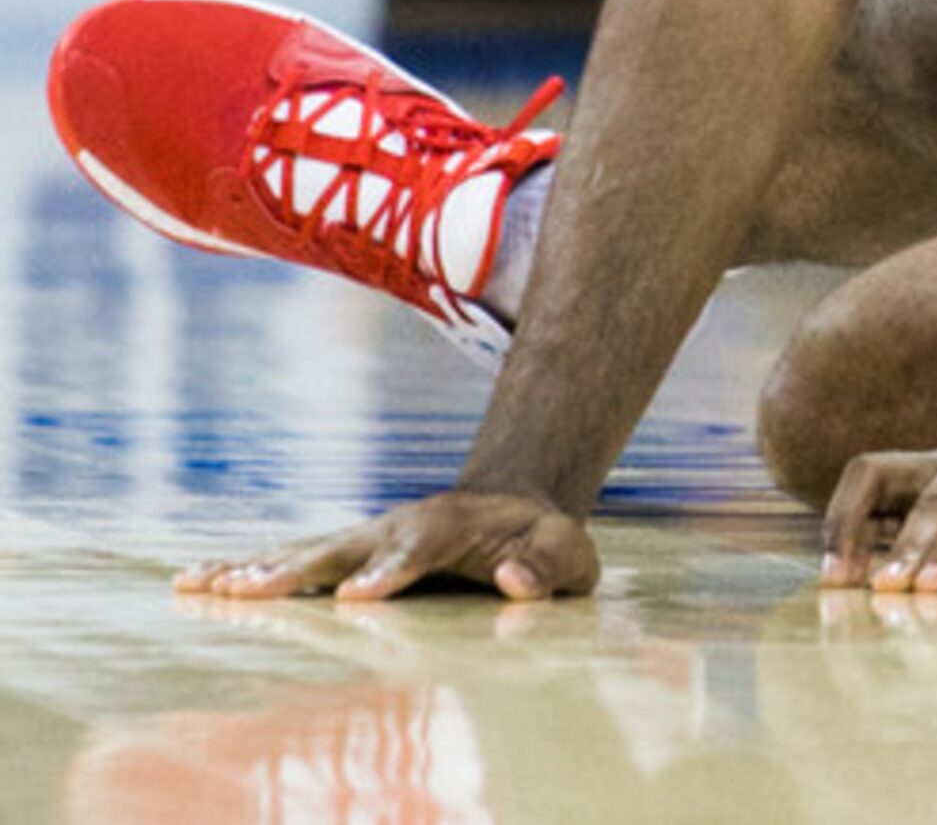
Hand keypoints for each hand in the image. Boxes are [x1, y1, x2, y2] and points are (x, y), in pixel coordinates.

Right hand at [176, 489, 597, 600]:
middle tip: (244, 591)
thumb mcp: (567, 553)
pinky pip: (292, 560)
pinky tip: (198, 580)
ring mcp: (366, 537)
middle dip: (294, 570)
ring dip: (252, 567)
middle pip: (341, 548)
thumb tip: (514, 581)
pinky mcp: (347, 553)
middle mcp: (395, 527)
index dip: (387, 573)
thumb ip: (547, 565)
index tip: (356, 600)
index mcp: (448, 527)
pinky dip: (245, 568)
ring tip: (197, 583)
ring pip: (304, 551)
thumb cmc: (543, 541)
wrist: (517, 510)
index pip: (415, 549)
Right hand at [823, 420, 936, 592]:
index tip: (929, 587)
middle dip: (907, 549)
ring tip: (837, 580)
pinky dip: (845, 522)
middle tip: (887, 597)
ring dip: (852, 526)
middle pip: (932, 496)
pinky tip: (839, 568)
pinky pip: (867, 488)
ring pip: (878, 477)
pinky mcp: (916, 479)